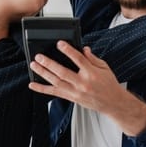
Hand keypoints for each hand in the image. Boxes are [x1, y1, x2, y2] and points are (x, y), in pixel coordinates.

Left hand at [29, 41, 145, 134]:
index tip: (59, 44)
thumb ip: (92, 58)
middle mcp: (82, 83)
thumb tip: (83, 49)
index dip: (68, 51)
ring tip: (34, 65)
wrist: (112, 103)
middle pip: (62, 72)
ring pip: (56, 82)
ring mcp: (75, 92)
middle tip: (39, 56)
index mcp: (92, 73)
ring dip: (43, 73)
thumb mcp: (104, 67)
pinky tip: (33, 85)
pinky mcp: (71, 98)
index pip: (78, 60)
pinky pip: (54, 93)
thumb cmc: (108, 84)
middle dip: (49, 64)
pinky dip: (42, 89)